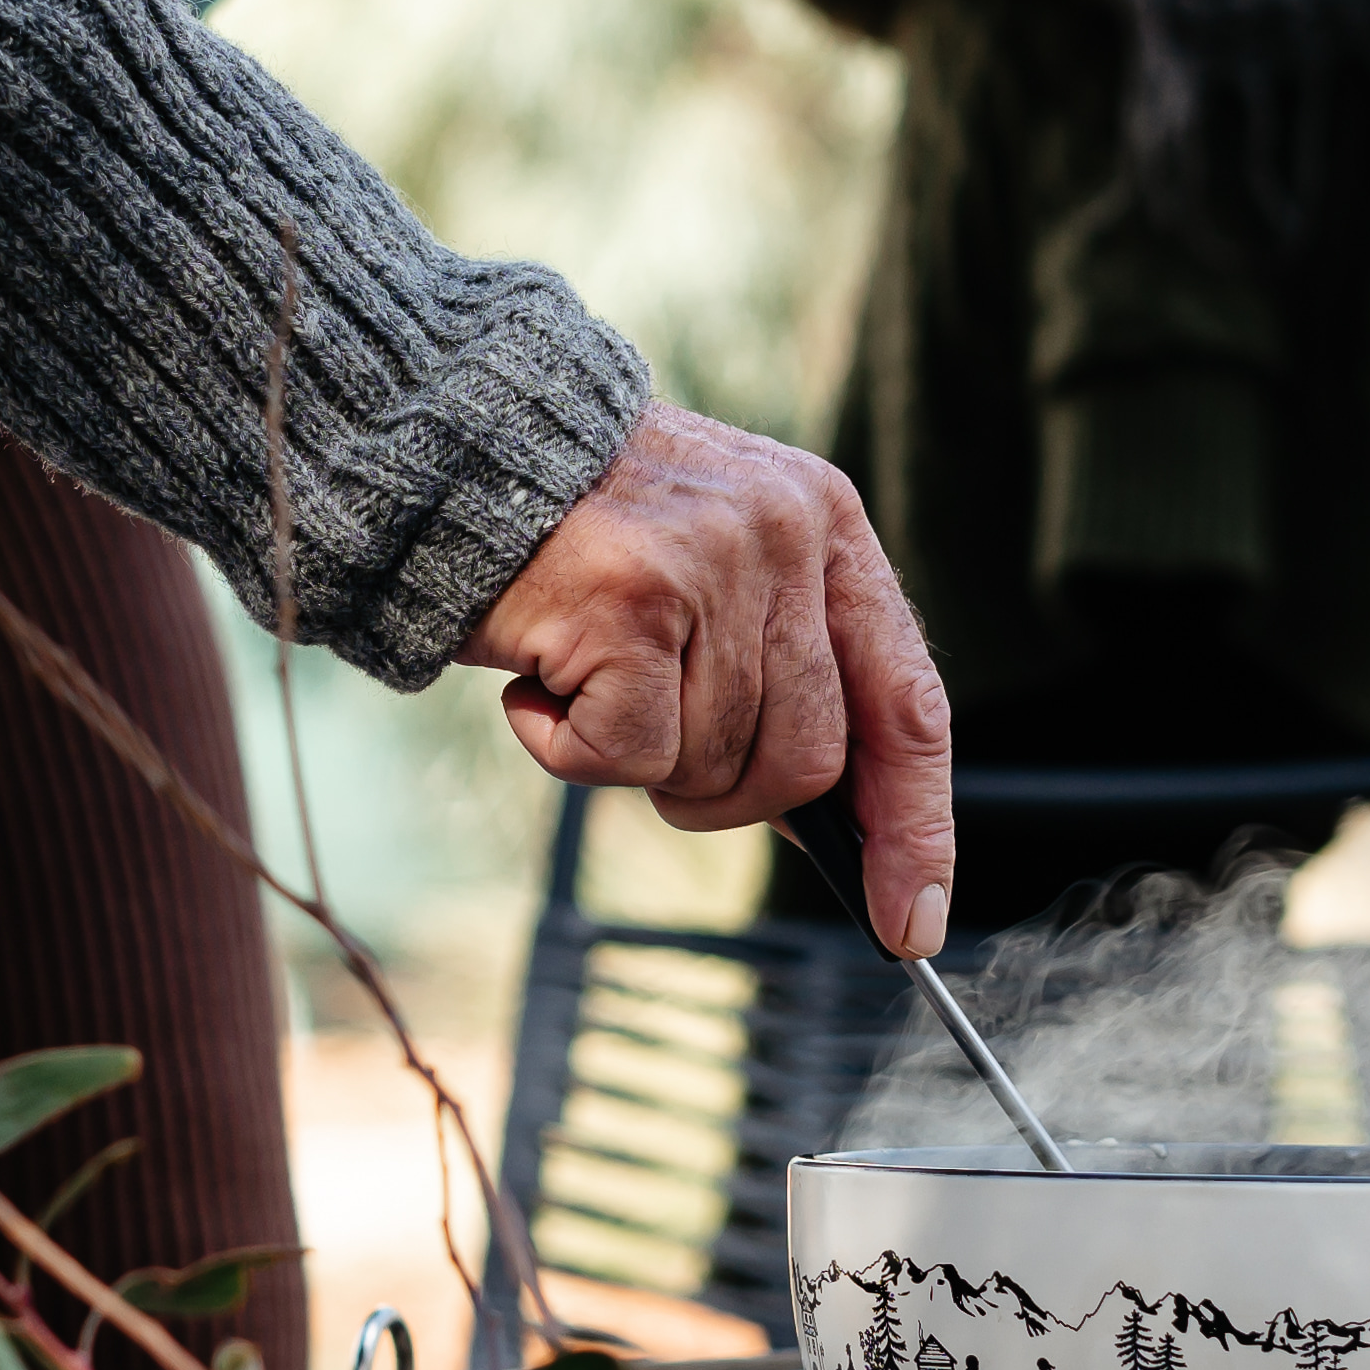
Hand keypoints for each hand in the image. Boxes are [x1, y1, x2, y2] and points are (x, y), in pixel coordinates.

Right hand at [462, 404, 956, 949]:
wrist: (454, 447)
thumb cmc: (581, 533)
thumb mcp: (719, 566)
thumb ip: (785, 670)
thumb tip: (840, 826)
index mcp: (827, 525)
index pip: (907, 702)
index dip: (914, 825)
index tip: (912, 922)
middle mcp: (786, 534)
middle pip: (807, 761)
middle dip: (729, 797)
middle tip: (655, 751)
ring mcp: (711, 564)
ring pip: (714, 764)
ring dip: (637, 761)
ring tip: (584, 684)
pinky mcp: (631, 602)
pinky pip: (628, 757)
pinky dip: (567, 752)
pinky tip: (538, 687)